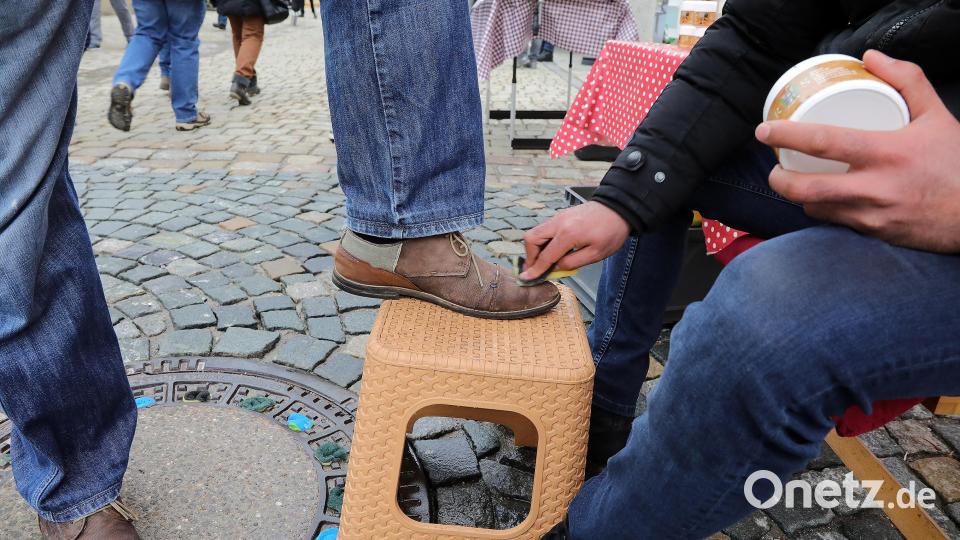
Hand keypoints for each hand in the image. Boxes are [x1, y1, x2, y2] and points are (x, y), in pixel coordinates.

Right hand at [520, 201, 629, 279]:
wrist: (618, 208)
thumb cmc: (611, 231)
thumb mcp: (596, 254)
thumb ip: (573, 262)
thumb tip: (556, 267)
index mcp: (568, 234)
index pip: (545, 256)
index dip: (535, 270)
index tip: (526, 279)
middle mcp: (558, 223)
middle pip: (531, 239)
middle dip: (530, 256)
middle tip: (536, 269)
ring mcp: (558, 217)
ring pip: (536, 232)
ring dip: (535, 248)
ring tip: (545, 261)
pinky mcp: (561, 216)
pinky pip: (545, 229)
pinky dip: (543, 241)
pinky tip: (553, 250)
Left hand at [757, 50, 959, 252]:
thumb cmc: (953, 164)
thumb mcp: (936, 116)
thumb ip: (906, 81)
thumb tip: (870, 58)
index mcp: (885, 152)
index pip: (823, 142)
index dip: (786, 136)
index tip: (764, 131)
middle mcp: (873, 187)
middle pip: (804, 188)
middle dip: (778, 179)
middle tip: (775, 167)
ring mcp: (870, 215)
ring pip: (815, 208)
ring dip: (800, 196)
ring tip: (797, 181)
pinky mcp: (872, 233)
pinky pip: (834, 222)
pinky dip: (825, 210)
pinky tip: (825, 199)